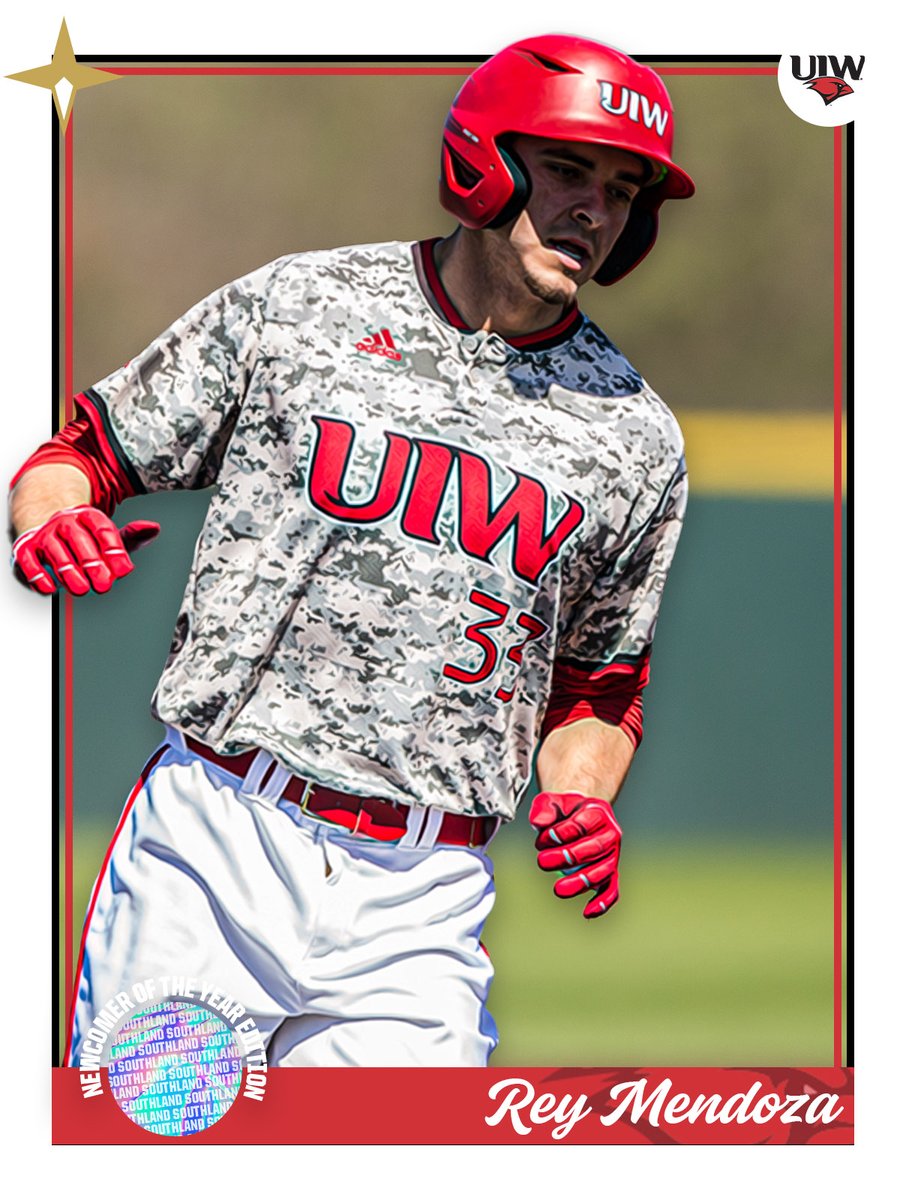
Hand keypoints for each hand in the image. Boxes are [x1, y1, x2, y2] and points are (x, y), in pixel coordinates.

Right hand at [11, 505, 159, 595]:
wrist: (47, 532)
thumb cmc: (84, 540)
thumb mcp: (108, 537)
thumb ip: (131, 536)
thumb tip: (153, 528)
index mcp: (88, 516)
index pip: (102, 529)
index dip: (114, 549)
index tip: (124, 570)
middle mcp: (65, 522)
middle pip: (79, 540)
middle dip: (92, 563)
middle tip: (104, 584)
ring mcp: (44, 535)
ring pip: (56, 552)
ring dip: (68, 572)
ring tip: (82, 589)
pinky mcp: (25, 550)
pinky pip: (29, 562)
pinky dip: (39, 576)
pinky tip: (51, 589)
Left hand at [529, 791, 621, 918]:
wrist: (579, 811)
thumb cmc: (564, 808)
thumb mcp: (550, 801)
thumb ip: (543, 809)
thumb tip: (538, 823)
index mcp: (598, 812)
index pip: (584, 824)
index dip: (564, 832)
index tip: (546, 836)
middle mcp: (610, 834)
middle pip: (595, 848)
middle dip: (568, 857)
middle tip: (543, 861)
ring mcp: (612, 854)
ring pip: (603, 871)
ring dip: (581, 882)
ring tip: (558, 889)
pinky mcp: (609, 871)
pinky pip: (611, 889)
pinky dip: (602, 902)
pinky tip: (587, 912)